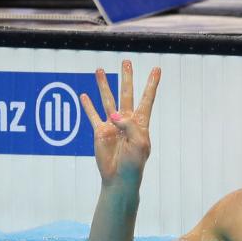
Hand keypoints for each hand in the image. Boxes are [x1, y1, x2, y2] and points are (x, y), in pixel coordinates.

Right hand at [80, 60, 160, 187]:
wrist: (120, 178)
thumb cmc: (134, 163)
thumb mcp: (139, 144)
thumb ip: (129, 126)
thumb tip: (113, 115)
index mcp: (141, 123)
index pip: (147, 98)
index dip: (152, 84)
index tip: (157, 69)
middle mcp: (126, 120)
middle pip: (126, 93)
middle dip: (127, 78)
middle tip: (126, 62)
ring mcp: (112, 125)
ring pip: (107, 100)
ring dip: (104, 85)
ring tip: (99, 70)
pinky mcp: (100, 132)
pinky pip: (93, 116)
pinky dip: (88, 106)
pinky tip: (84, 95)